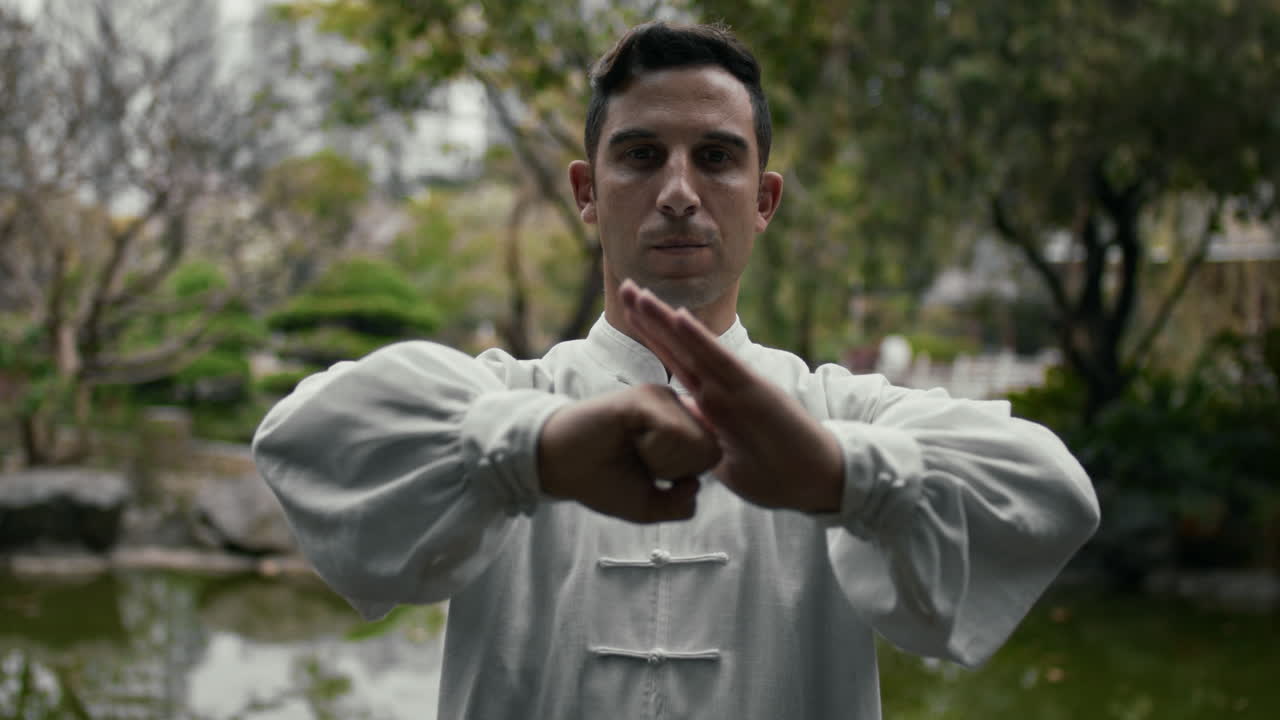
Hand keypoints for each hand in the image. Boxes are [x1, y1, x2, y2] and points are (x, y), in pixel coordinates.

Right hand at [538, 383, 721, 522]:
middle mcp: (675, 407)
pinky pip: (673, 430)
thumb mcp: (648, 506)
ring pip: (695, 440)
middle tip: (642, 462)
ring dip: (663, 460)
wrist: (558, 467)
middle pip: (710, 449)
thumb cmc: (601, 480)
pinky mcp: (643, 397)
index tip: (653, 475)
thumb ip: (680, 505)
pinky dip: (654, 449)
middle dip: (677, 470)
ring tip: (633, 449)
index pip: (713, 454)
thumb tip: (695, 485)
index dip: (687, 476)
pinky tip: (630, 441)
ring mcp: (660, 398)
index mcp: (680, 427)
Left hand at [619, 279, 844, 512]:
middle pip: (676, 346)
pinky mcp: (753, 390)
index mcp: (713, 399)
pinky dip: (698, 338)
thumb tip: (685, 421)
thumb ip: (704, 433)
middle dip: (649, 317)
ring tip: (637, 293)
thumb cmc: (776, 470)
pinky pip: (719, 362)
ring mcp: (735, 386)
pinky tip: (677, 316)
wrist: (819, 477)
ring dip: (662, 320)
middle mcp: (721, 386)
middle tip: (624, 286)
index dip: (651, 335)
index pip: (675, 360)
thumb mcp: (725, 453)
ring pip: (690, 347)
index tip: (628, 310)